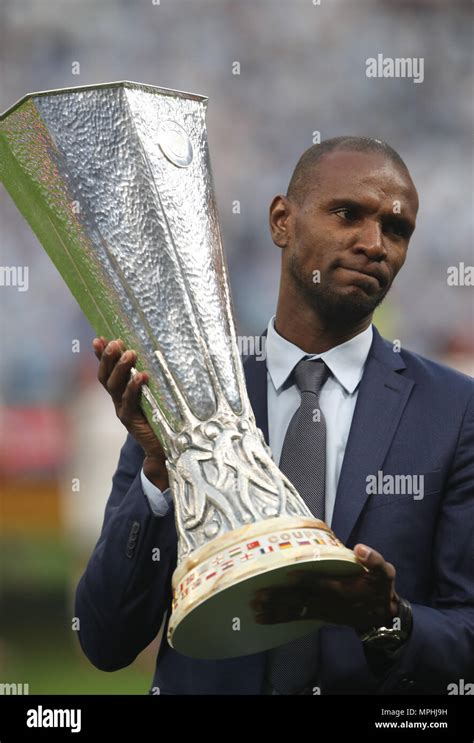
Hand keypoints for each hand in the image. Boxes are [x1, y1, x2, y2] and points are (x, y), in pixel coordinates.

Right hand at [93, 336, 168, 489]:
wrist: (163, 446)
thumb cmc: (160, 416)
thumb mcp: (153, 393)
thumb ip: (149, 378)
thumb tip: (154, 353)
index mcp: (119, 392)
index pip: (106, 370)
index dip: (100, 355)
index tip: (98, 338)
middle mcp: (117, 400)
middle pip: (106, 377)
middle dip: (108, 358)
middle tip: (116, 342)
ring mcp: (122, 410)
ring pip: (114, 387)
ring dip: (121, 369)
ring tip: (130, 354)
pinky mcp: (131, 420)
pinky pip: (129, 402)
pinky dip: (134, 387)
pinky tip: (142, 375)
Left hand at [250, 544, 399, 633]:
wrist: (381, 615)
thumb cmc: (380, 588)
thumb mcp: (385, 573)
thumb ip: (374, 561)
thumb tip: (360, 549)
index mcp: (343, 588)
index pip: (322, 584)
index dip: (307, 579)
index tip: (289, 574)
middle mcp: (328, 601)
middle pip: (301, 598)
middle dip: (280, 597)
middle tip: (258, 594)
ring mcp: (321, 610)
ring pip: (295, 609)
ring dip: (274, 609)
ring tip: (254, 608)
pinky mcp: (316, 615)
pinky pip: (295, 617)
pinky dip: (278, 618)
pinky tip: (261, 619)